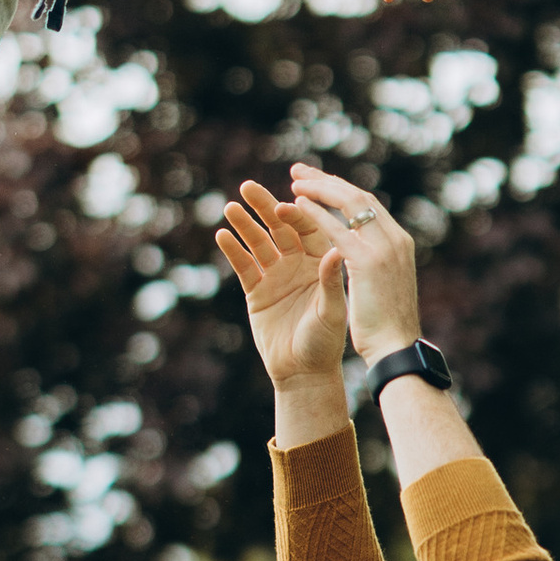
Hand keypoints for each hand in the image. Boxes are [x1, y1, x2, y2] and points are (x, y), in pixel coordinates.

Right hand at [213, 181, 344, 393]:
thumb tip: (337, 247)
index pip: (307, 228)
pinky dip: (233, 250)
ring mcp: (275, 275)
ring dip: (244, 225)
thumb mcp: (331, 311)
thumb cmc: (325, 343)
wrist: (303, 373)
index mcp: (320, 261)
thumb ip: (330, 280)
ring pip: (258, 243)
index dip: (296, 213)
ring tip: (230, 207)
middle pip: (279, 228)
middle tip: (248, 187)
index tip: (284, 201)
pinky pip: (243, 266)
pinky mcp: (256, 291)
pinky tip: (222, 235)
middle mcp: (297, 263)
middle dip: (264, 207)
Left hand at [286, 165, 420, 361]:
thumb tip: (359, 255)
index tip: (318, 183)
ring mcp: (382, 248)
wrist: (397, 350)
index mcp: (398, 243)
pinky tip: (294, 204)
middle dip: (326, 181)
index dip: (340, 191)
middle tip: (299, 171)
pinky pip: (336, 229)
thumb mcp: (383, 287)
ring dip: (319, 189)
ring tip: (293, 181)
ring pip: (348, 203)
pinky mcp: (367, 262)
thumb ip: (373, 264)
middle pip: (357, 196)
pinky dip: (315, 214)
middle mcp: (393, 239)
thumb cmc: (388, 327)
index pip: (368, 205)